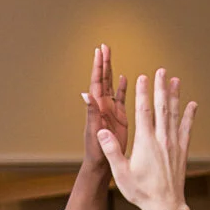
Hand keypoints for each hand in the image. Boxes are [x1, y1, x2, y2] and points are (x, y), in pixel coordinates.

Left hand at [79, 43, 127, 174]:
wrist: (103, 163)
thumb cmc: (96, 151)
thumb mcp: (94, 131)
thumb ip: (91, 112)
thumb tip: (86, 94)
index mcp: (96, 106)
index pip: (97, 81)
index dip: (98, 66)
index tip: (99, 51)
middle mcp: (102, 105)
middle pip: (104, 79)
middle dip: (104, 62)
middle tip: (104, 46)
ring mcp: (111, 110)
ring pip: (111, 85)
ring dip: (111, 70)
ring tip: (110, 55)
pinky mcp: (119, 116)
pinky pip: (121, 98)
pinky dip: (122, 87)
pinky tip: (124, 77)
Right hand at [96, 66, 195, 209]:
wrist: (165, 206)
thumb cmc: (141, 192)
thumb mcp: (121, 173)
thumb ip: (112, 150)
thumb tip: (102, 131)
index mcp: (145, 143)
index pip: (144, 111)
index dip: (143, 93)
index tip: (143, 77)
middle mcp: (161, 140)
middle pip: (161, 108)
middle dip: (160, 88)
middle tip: (161, 71)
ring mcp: (174, 144)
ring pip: (174, 115)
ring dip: (175, 96)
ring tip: (176, 80)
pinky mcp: (182, 151)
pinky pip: (186, 129)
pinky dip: (189, 116)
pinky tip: (192, 104)